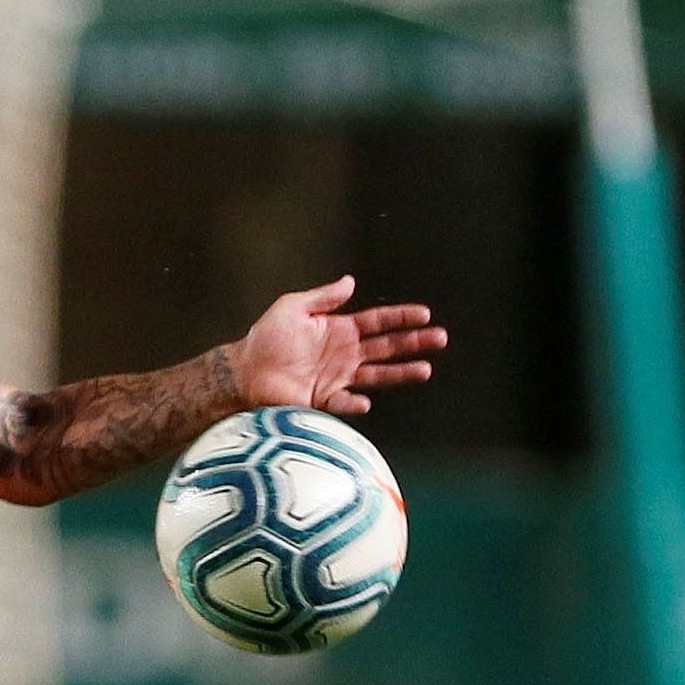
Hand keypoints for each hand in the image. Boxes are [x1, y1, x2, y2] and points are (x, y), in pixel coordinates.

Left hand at [226, 277, 444, 417]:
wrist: (245, 371)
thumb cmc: (266, 338)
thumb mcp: (293, 307)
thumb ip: (323, 297)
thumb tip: (350, 281)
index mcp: (340, 330)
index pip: (378, 322)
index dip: (401, 317)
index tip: (425, 314)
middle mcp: (345, 354)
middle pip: (387, 347)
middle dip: (414, 342)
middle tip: (440, 338)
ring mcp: (338, 378)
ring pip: (377, 374)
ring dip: (401, 372)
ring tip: (425, 369)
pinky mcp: (324, 400)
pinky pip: (344, 403)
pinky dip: (354, 403)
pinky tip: (365, 401)